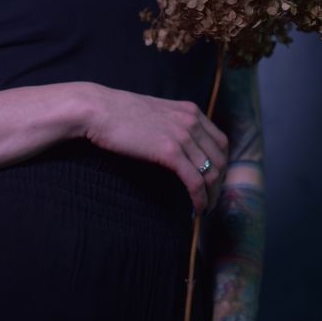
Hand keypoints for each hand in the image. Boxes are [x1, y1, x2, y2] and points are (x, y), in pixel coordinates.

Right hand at [83, 86, 227, 212]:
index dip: (222, 164)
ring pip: (211, 172)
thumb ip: (173, 124)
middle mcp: (192, 121)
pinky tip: (197, 210)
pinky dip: (200, 199)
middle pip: (220, 159)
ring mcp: (182, 136)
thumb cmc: (119, 113)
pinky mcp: (170, 152)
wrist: (99, 110)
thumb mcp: (157, 113)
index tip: (215, 180)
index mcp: (190, 111)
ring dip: (212, 195)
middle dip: (220, 183)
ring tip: (205, 209)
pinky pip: (195, 181)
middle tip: (211, 199)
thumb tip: (179, 146)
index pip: (221, 142)